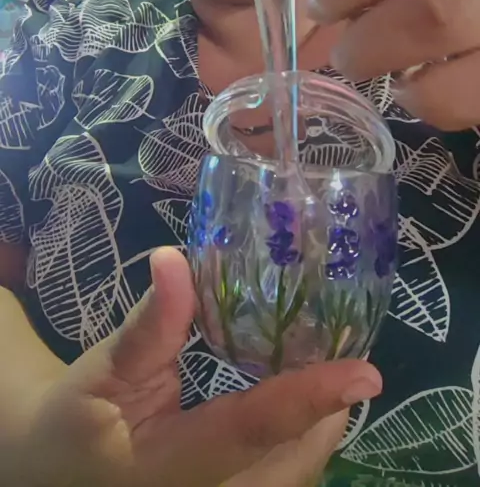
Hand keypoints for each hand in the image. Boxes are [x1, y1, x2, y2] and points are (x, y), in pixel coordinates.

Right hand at [18, 248, 380, 486]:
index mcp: (174, 468)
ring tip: (322, 357)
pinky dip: (304, 431)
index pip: (253, 430)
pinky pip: (288, 470)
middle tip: (335, 338)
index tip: (365, 372)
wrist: (60, 472)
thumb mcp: (105, 370)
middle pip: (297, 456)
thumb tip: (175, 258)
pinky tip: (297, 390)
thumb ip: (150, 325)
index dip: (311, 397)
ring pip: (301, 468)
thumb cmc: (77, 421)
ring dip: (320, 417)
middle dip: (327, 403)